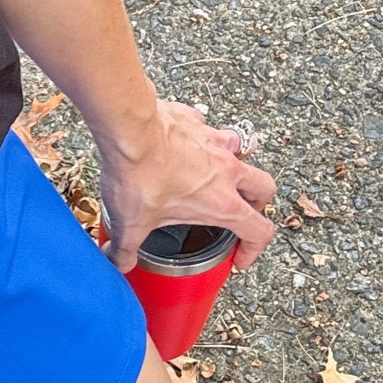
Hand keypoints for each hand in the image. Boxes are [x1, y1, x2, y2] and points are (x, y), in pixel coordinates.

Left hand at [97, 99, 276, 273]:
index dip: (254, 248)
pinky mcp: (195, 121)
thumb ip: (126, 248)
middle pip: (264, 188)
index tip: (239, 255)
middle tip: (240, 211)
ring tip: (216, 174)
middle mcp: (226, 170)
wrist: (128, 127)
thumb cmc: (138, 172)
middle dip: (257, 203)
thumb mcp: (130, 223)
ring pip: (242, 152)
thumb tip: (119, 260)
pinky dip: (202, 139)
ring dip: (235, 165)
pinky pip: (209, 129)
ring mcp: (214, 142)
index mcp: (221, 203)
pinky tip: (183, 145)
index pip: (258, 230)